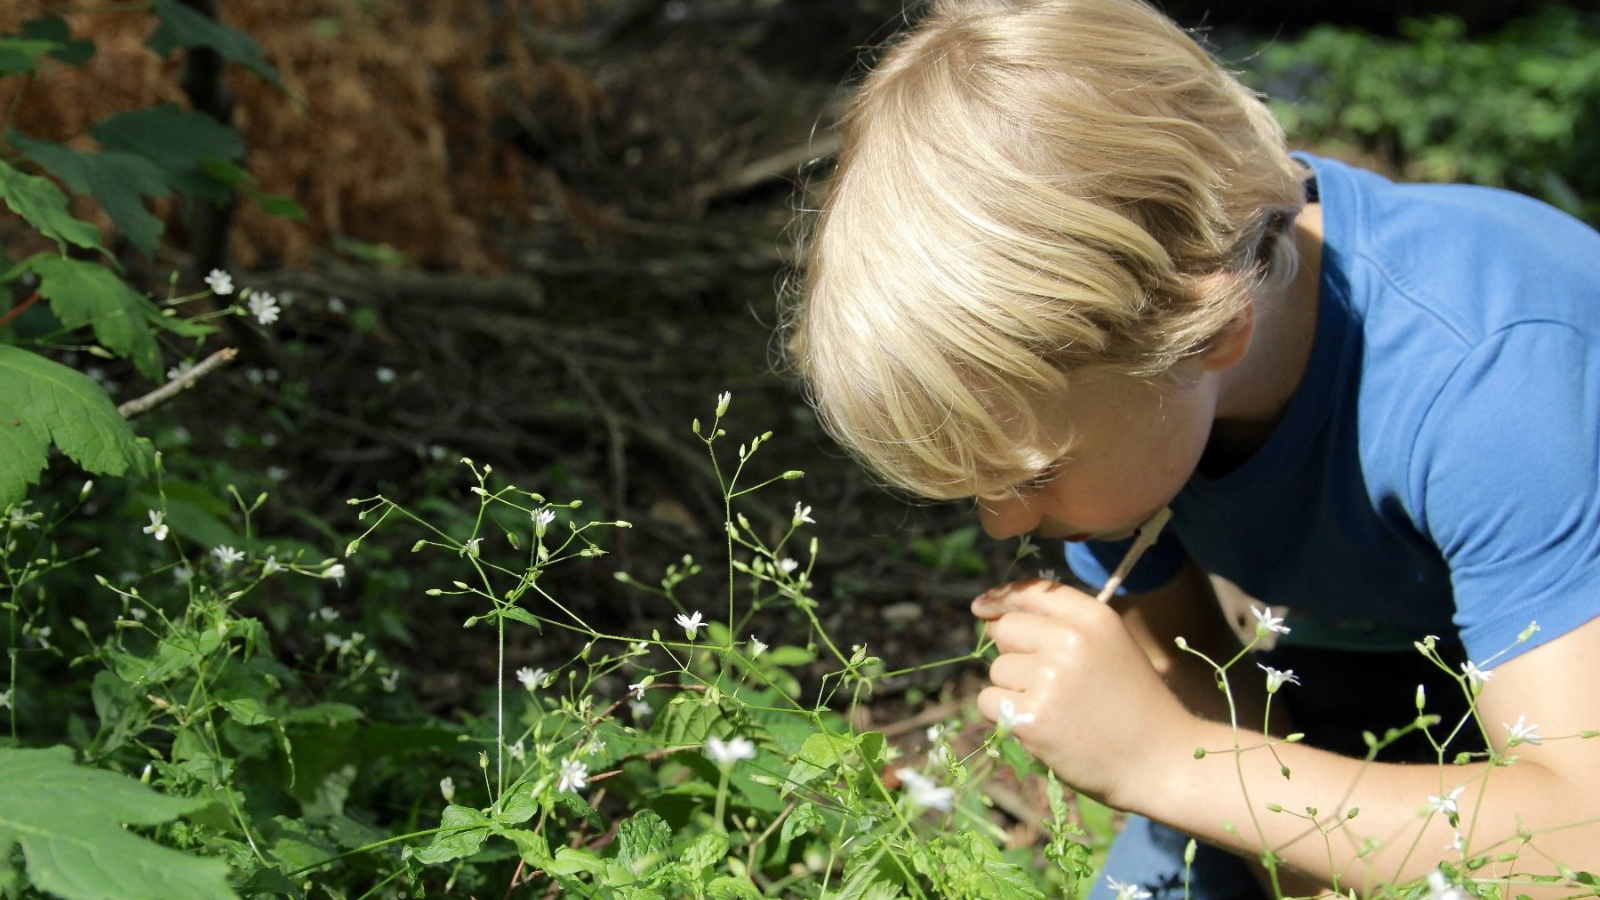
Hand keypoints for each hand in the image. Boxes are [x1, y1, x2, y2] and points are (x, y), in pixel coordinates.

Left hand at [972, 578, 1199, 809]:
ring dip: (1013, 688)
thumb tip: (992, 619)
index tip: (982, 607)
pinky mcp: (1032, 716)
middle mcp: (1071, 640)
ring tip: (1056, 708)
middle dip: (1013, 652)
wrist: (1160, 761)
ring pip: (998, 669)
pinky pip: (989, 701)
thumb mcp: (1110, 646)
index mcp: (1094, 618)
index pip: (1031, 592)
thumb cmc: (1132, 704)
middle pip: (1005, 628)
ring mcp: (1050, 678)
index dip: (1001, 597)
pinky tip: (1039, 725)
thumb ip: (1060, 625)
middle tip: (1045, 680)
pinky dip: (1004, 715)